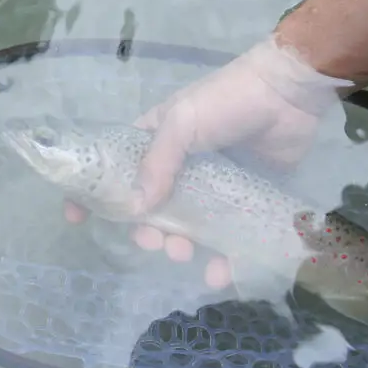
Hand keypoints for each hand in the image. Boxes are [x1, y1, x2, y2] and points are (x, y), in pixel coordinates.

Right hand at [64, 35, 351, 287]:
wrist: (290, 95)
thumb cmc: (228, 100)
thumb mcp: (183, 122)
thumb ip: (158, 163)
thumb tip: (135, 209)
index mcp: (155, 141)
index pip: (115, 169)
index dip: (93, 194)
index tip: (77, 218)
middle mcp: (179, 167)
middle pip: (151, 210)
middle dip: (147, 232)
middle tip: (155, 242)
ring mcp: (211, 186)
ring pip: (187, 228)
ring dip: (180, 247)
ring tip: (186, 254)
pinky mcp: (242, 201)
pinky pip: (227, 236)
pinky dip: (222, 259)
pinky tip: (221, 273)